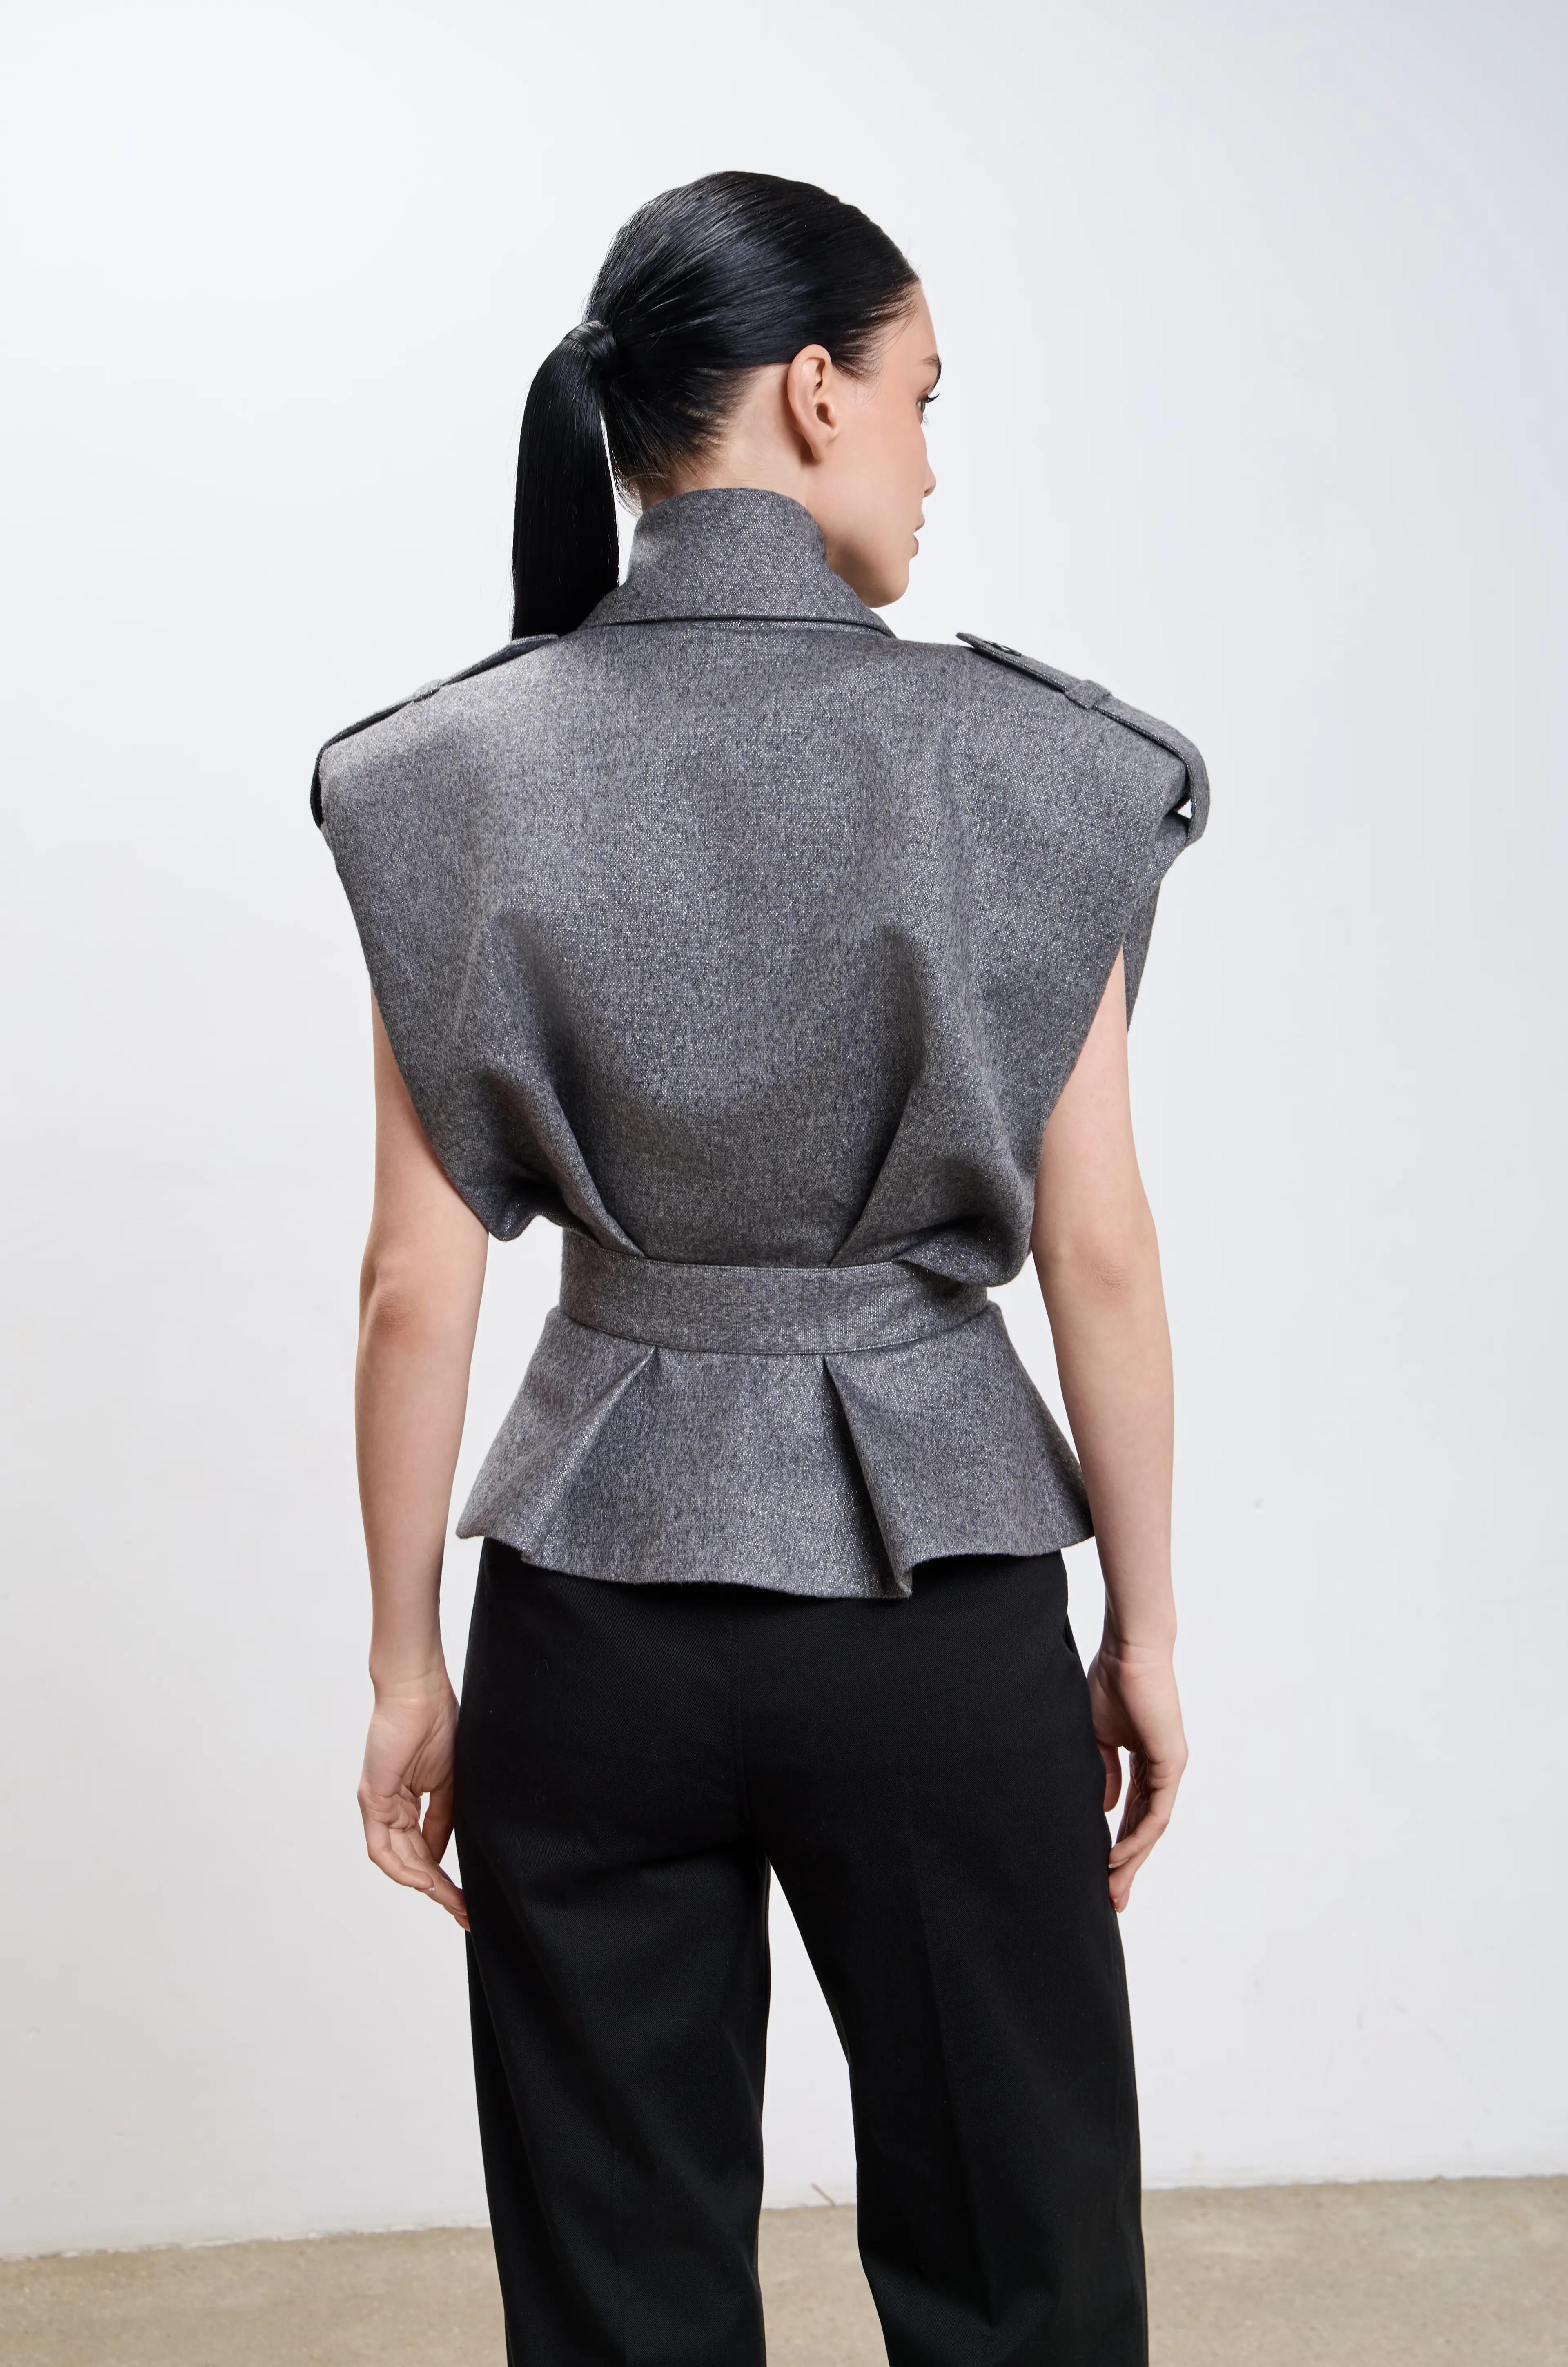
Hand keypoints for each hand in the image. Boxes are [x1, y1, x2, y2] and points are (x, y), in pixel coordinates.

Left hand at [357, 1675, 468, 1928]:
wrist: (419, 1688)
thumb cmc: (437, 1720)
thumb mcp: (450, 1778)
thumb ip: (446, 1815)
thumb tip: (446, 1852)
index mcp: (409, 1801)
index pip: (425, 1850)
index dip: (444, 1877)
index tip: (466, 1899)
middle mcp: (390, 1807)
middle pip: (412, 1861)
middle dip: (438, 1889)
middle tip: (462, 1911)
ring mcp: (379, 1804)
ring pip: (398, 1859)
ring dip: (424, 1884)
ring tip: (452, 1902)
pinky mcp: (372, 1797)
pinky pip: (382, 1845)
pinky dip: (401, 1866)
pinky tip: (424, 1880)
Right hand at [1086, 1638, 1186, 1913]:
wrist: (1128, 1652)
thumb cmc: (1110, 1683)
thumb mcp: (1098, 1737)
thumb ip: (1104, 1772)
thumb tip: (1104, 1807)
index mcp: (1144, 1762)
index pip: (1132, 1813)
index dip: (1118, 1844)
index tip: (1102, 1873)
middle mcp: (1161, 1770)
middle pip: (1145, 1828)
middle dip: (1128, 1865)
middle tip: (1113, 1898)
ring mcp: (1169, 1768)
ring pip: (1152, 1827)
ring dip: (1132, 1859)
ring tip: (1113, 1887)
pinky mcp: (1172, 1763)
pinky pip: (1156, 1812)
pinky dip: (1138, 1837)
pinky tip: (1119, 1857)